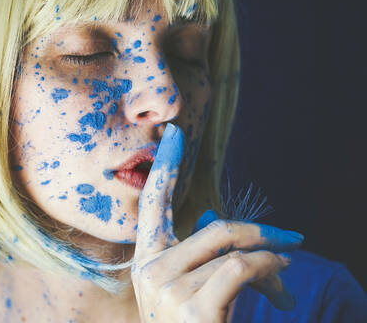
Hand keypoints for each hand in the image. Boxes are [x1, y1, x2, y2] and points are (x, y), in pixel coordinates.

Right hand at [131, 123, 301, 321]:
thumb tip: (213, 217)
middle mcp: (149, 271)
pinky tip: (280, 281)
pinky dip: (269, 269)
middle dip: (260, 232)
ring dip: (271, 261)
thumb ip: (200, 254)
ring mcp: (166, 290)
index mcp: (146, 261)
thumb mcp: (191, 290)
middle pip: (216, 228)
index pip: (152, 204)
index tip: (173, 133)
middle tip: (292, 237)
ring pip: (234, 251)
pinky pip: (241, 268)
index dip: (164, 167)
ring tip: (285, 276)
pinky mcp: (192, 309)